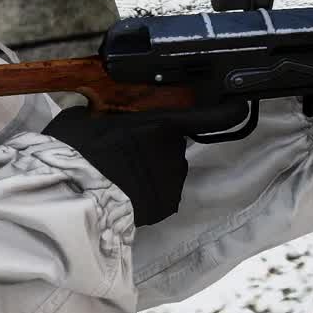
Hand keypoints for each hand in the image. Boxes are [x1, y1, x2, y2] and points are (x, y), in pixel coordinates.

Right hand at [42, 103, 247, 225]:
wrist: (69, 198)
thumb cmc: (73, 152)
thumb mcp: (84, 116)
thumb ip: (104, 112)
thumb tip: (100, 111)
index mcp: (158, 124)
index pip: (206, 115)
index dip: (228, 111)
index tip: (242, 106)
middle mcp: (173, 151)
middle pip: (172, 143)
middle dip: (153, 145)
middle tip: (121, 152)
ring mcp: (171, 181)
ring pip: (167, 169)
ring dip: (150, 170)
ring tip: (117, 176)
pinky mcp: (165, 206)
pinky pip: (161, 193)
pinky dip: (148, 194)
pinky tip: (123, 193)